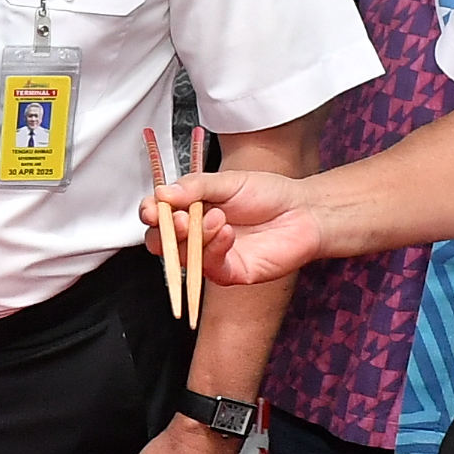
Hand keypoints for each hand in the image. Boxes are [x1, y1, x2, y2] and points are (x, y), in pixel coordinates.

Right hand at [147, 168, 321, 286]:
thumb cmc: (268, 194)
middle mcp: (195, 235)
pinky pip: (210, 266)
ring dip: (194, 236)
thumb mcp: (228, 181)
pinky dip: (215, 248)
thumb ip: (195, 187)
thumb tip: (162, 193)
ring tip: (217, 217)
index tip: (152, 209)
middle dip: (164, 231)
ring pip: (183, 256)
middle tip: (177, 219)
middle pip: (161, 242)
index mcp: (190, 209)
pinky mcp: (229, 273)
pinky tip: (227, 232)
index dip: (150, 213)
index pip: (158, 215)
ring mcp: (210, 255)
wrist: (304, 212)